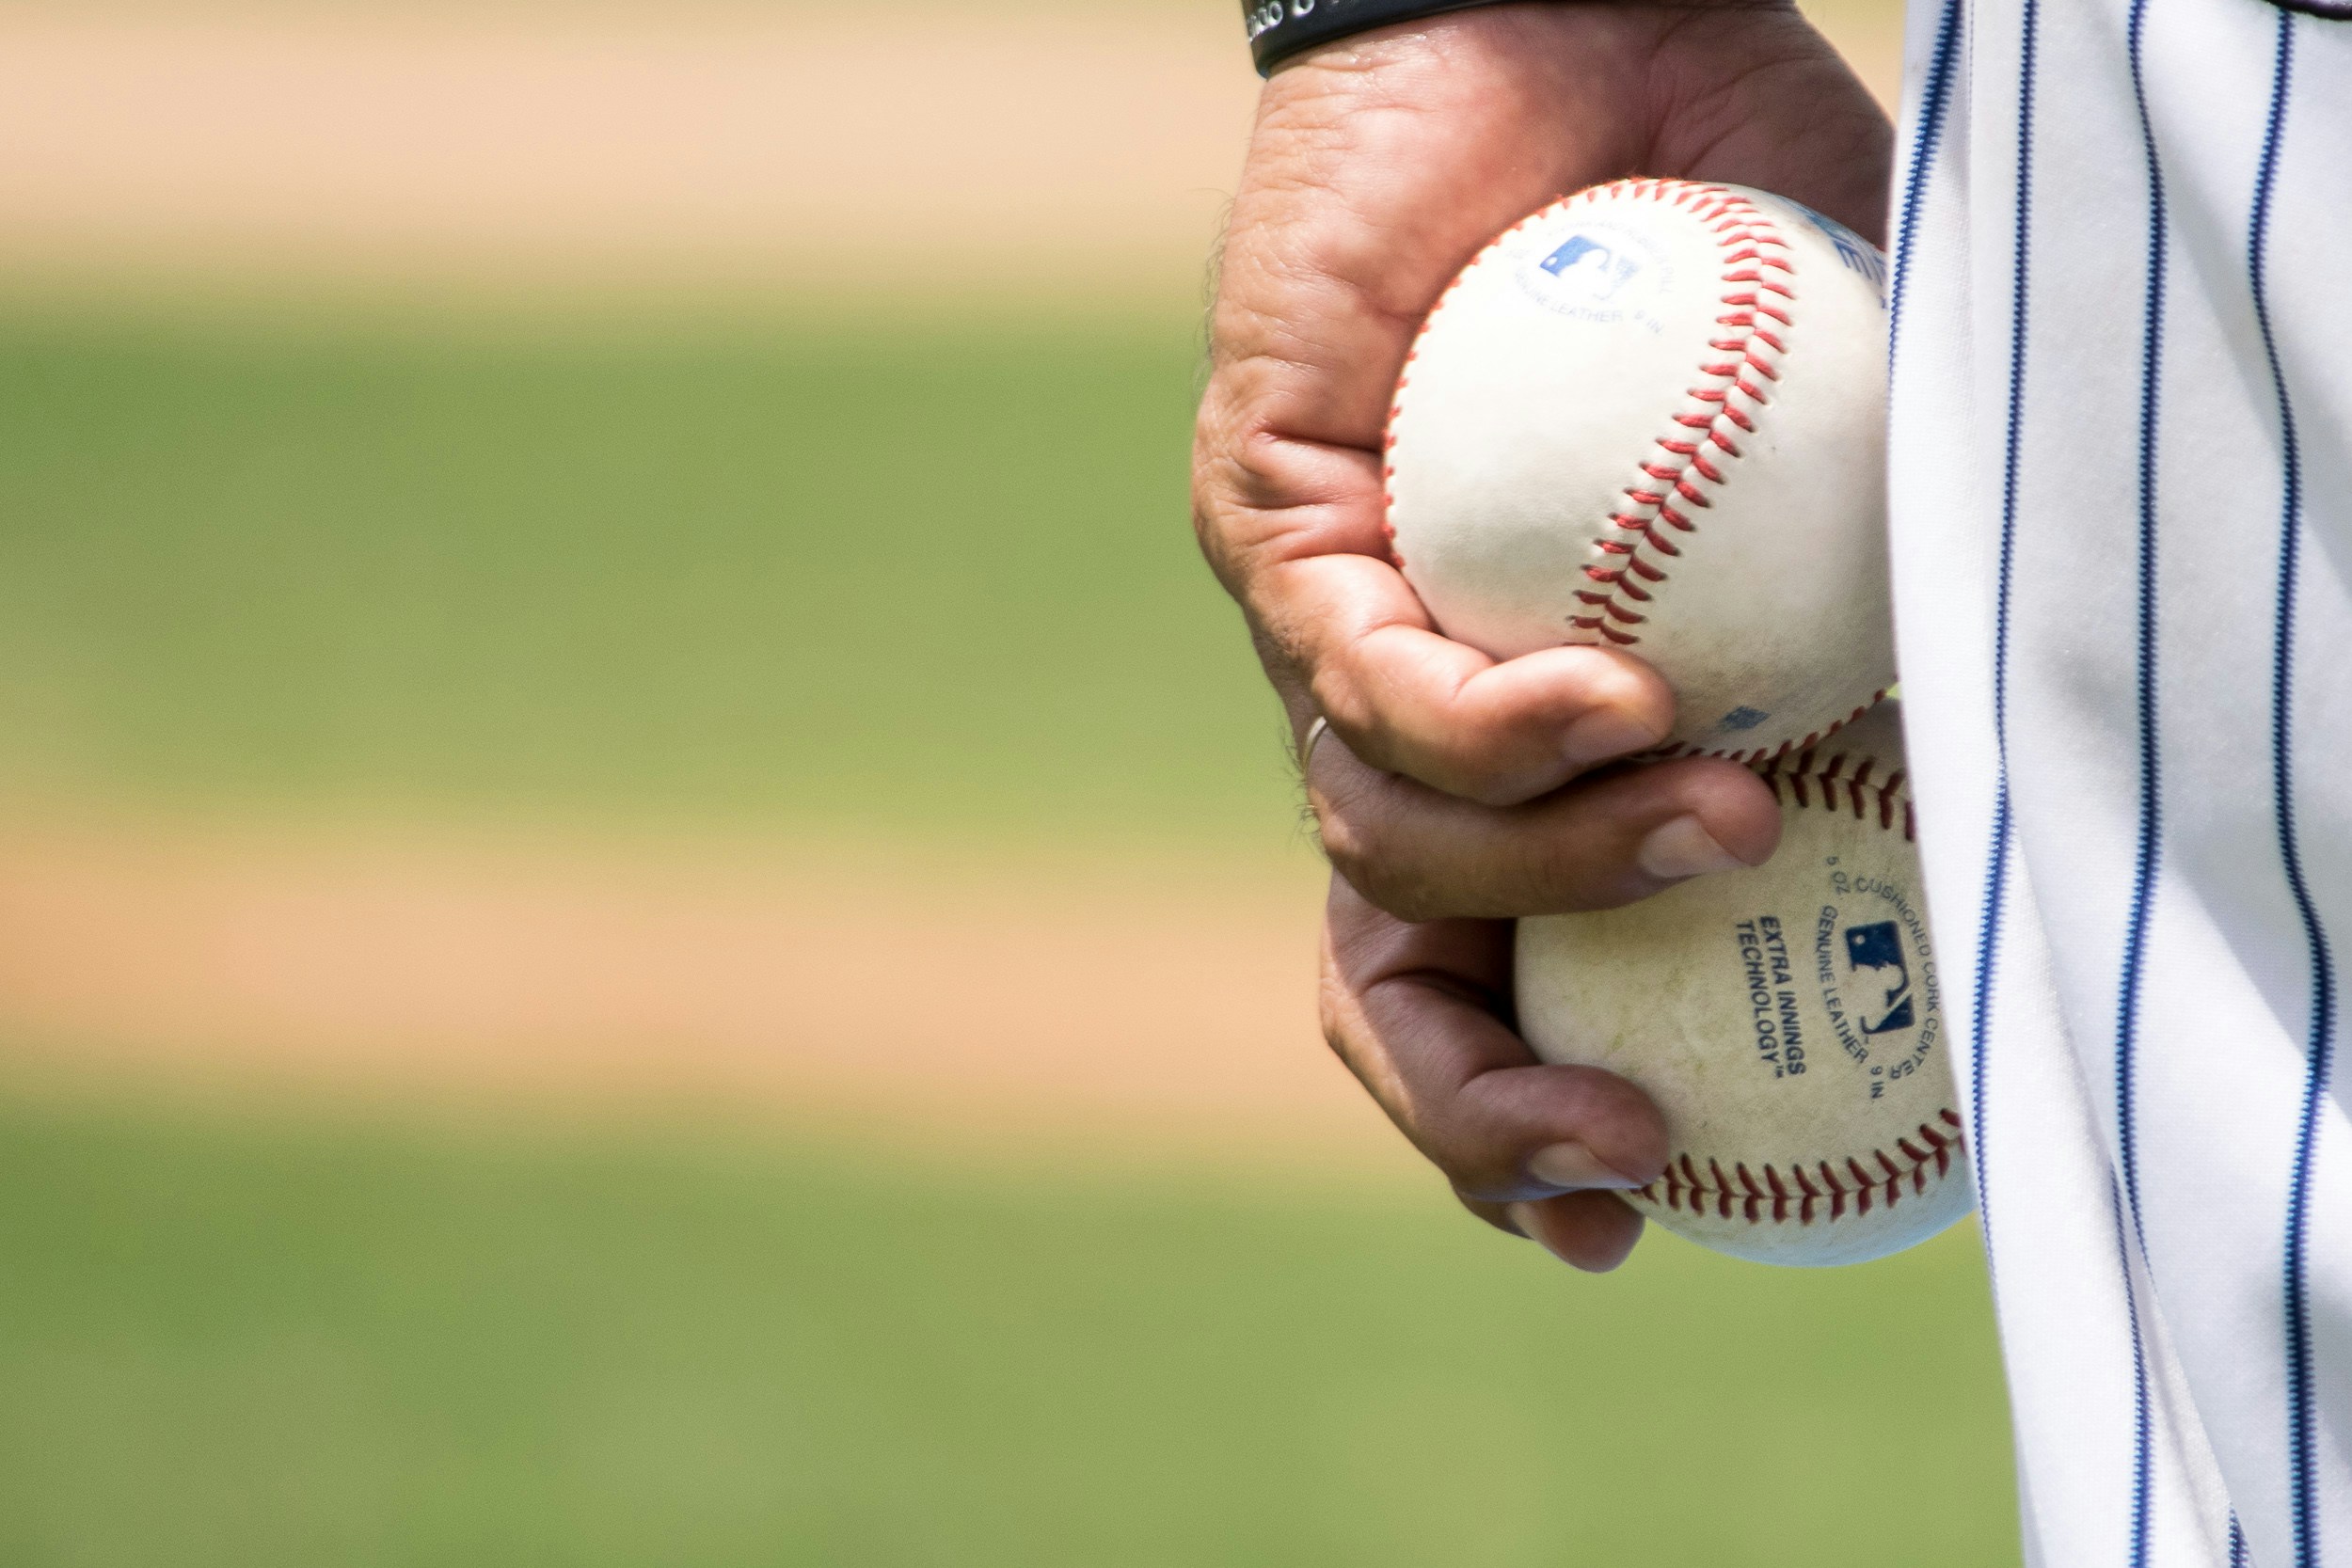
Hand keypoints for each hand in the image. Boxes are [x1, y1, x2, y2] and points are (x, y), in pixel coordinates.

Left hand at [1196, 1, 1892, 1264]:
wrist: (1581, 32)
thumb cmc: (1739, 242)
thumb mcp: (1866, 456)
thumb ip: (1908, 607)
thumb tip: (2009, 769)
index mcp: (1517, 736)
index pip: (1485, 973)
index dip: (1530, 1118)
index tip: (1635, 1209)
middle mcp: (1401, 705)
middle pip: (1385, 967)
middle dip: (1479, 1103)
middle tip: (1622, 1158)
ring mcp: (1327, 619)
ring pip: (1377, 841)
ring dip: (1557, 875)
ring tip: (1716, 813)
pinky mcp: (1268, 511)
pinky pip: (1353, 670)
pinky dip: (1491, 719)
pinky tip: (1615, 688)